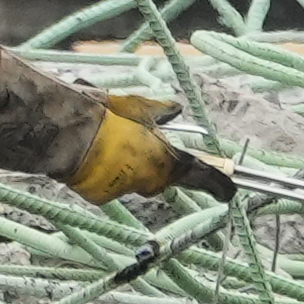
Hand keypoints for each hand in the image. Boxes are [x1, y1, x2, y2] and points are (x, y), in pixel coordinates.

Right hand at [67, 108, 235, 203]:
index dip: (217, 184)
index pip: (200, 176)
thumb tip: (175, 108)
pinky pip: (112, 183)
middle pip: (163, 178)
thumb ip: (160, 112)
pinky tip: (96, 155)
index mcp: (167, 161)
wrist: (73, 135)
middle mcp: (150, 181)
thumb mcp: (139, 107)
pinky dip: (108, 171)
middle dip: (158, 164)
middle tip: (145, 143)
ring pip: (136, 180)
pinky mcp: (102, 196)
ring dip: (130, 165)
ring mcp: (126, 190)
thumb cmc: (109, 118)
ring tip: (112, 142)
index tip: (230, 191)